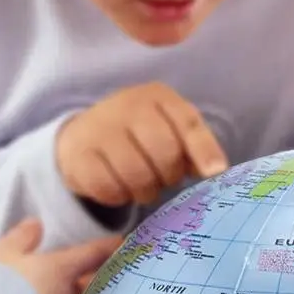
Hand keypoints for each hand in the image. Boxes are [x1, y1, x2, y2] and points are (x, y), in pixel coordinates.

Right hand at [56, 82, 228, 206]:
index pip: (188, 123)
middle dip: (171, 176)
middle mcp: (127, 105)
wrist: (84, 135)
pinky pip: (109, 187)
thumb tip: (214, 170)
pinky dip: (120, 196)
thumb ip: (195, 146)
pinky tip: (120, 188)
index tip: (215, 173)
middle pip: (164, 153)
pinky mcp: (78, 153)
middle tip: (165, 179)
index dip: (204, 150)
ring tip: (144, 186)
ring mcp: (99, 127)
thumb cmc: (142, 136)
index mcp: (158, 96)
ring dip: (146, 191)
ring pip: (137, 175)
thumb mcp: (172, 131)